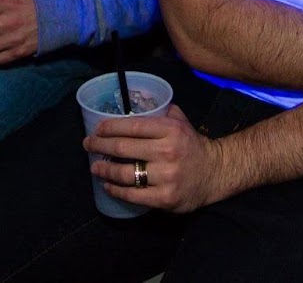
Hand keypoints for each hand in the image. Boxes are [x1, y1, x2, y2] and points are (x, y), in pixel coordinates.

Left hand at [86, 104, 226, 212]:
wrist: (214, 173)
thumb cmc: (192, 145)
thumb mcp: (181, 122)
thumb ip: (161, 112)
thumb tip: (136, 104)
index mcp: (170, 130)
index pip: (132, 126)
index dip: (110, 127)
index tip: (97, 129)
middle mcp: (167, 152)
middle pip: (124, 148)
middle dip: (100, 145)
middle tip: (88, 144)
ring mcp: (166, 176)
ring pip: (125, 173)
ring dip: (104, 169)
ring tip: (95, 166)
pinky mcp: (164, 198)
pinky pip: (133, 195)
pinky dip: (116, 190)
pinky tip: (107, 185)